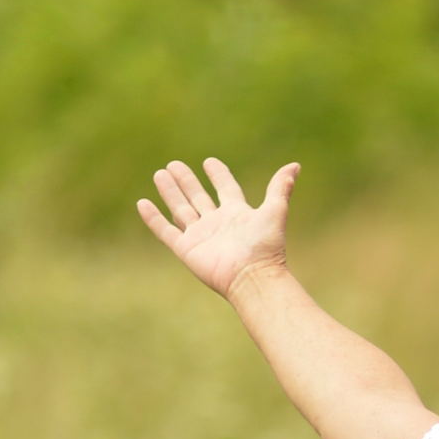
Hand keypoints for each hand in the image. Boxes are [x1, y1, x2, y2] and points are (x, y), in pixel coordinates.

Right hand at [136, 155, 298, 296]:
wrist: (253, 276)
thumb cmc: (266, 246)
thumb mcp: (275, 211)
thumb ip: (280, 187)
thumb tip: (295, 166)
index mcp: (237, 214)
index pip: (225, 189)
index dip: (218, 175)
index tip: (209, 162)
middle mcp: (217, 224)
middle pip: (198, 197)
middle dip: (187, 181)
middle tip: (174, 164)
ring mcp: (200, 236)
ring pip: (181, 209)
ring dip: (170, 192)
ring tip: (160, 174)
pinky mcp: (187, 249)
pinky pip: (166, 231)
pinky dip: (153, 218)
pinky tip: (143, 203)